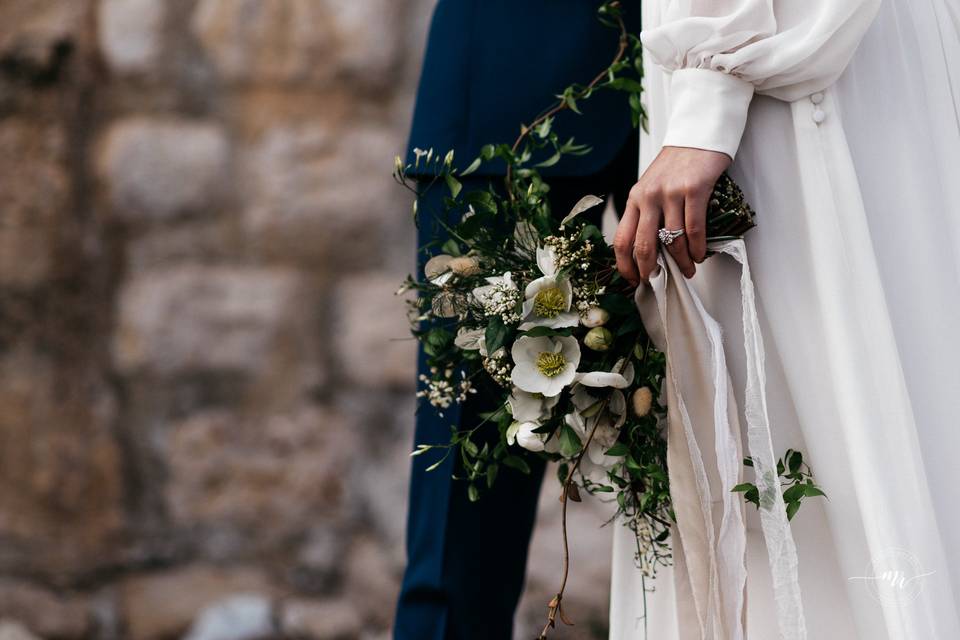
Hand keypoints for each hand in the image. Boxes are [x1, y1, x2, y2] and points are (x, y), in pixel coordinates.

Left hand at [613, 146, 730, 283]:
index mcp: (635, 198)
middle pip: (643, 245)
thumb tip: (650, 250)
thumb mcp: (652, 187)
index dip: (625, 265)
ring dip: (681, 262)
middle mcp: (648, 196)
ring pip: (672, 240)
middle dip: (650, 270)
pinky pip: (693, 228)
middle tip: (658, 282)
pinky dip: (696, 248)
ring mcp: (670, 193)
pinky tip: (699, 256)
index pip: (621, 239)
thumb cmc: (676, 165)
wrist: (698, 136)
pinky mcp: (694, 189)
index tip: (633, 280)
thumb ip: (648, 213)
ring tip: (687, 270)